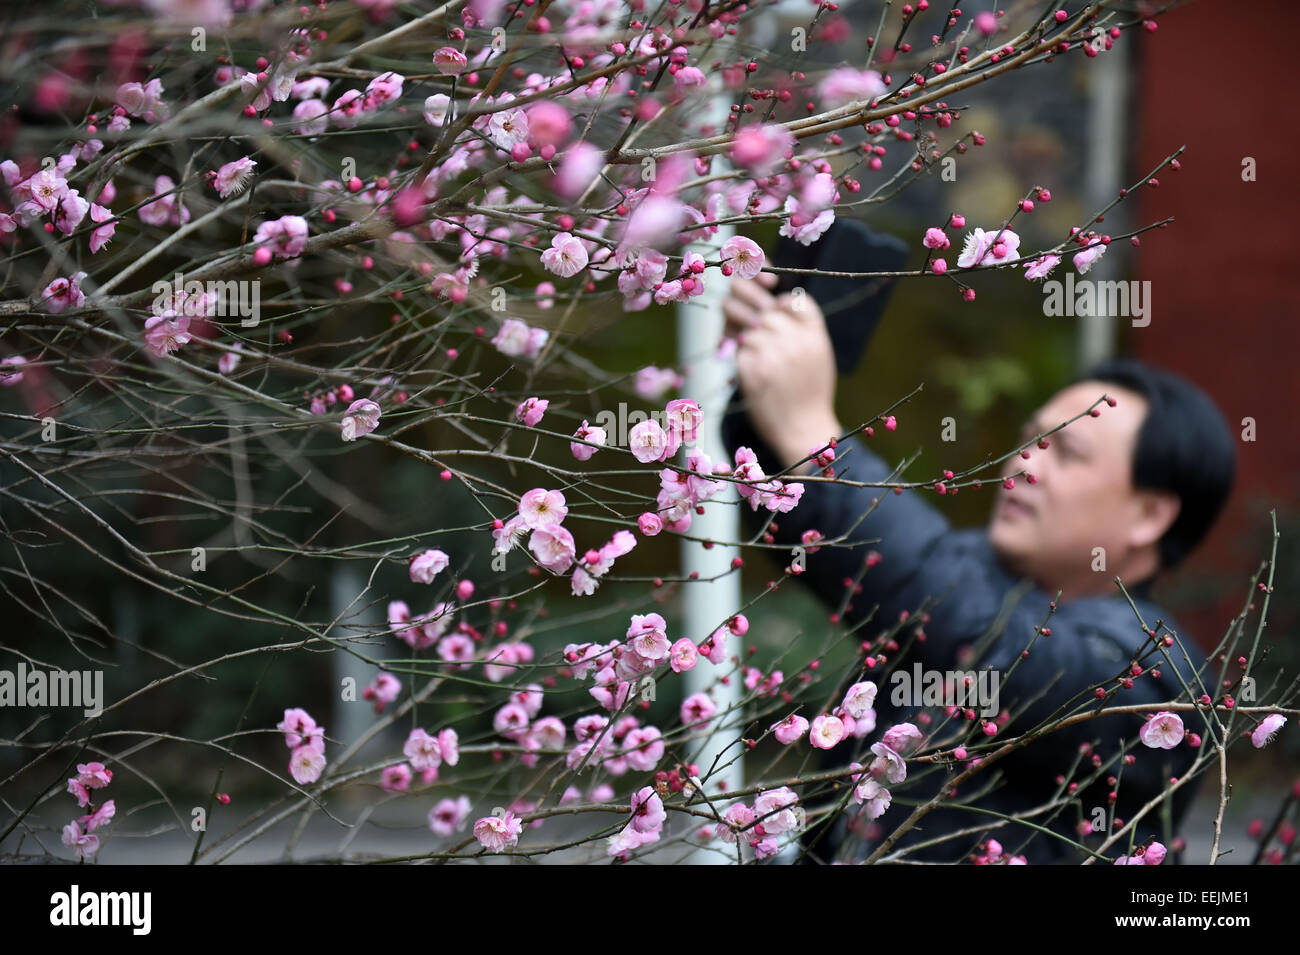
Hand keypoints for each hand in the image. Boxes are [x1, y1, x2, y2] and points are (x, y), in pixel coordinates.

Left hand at [722, 271, 840, 471]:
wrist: (804, 430)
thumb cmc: (809, 392)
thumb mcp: (818, 355)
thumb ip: (800, 328)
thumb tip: (770, 301)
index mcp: (816, 336)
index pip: (794, 300)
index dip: (777, 295)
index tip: (768, 297)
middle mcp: (796, 341)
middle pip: (763, 308)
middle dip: (746, 303)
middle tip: (735, 302)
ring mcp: (774, 355)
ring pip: (747, 327)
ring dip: (737, 328)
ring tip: (736, 334)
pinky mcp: (753, 371)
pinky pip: (738, 349)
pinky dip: (737, 351)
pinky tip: (742, 359)